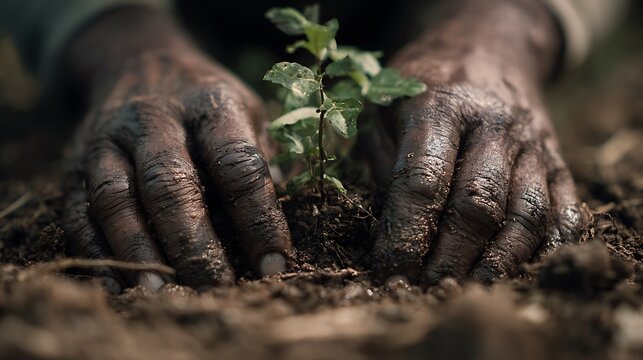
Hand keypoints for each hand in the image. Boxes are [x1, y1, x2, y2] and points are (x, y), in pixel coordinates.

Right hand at [60, 9, 290, 291]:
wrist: (136, 63)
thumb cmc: (205, 104)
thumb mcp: (246, 112)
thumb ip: (262, 163)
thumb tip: (276, 229)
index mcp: (208, 103)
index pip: (237, 164)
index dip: (259, 219)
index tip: (274, 265)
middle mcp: (152, 118)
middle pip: (169, 185)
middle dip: (194, 244)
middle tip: (218, 290)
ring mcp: (106, 142)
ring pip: (116, 201)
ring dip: (139, 253)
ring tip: (163, 295)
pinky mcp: (74, 166)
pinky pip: (78, 214)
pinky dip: (98, 254)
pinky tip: (121, 287)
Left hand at [371, 0, 586, 285]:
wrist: (489, 47)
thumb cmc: (424, 82)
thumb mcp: (383, 101)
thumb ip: (378, 155)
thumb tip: (383, 223)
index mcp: (441, 105)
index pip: (423, 181)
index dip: (406, 233)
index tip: (389, 269)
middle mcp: (494, 125)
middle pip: (478, 205)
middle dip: (450, 258)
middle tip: (425, 290)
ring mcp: (533, 143)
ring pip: (526, 214)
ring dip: (498, 263)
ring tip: (469, 291)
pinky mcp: (557, 160)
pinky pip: (563, 210)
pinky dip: (546, 248)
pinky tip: (521, 271)